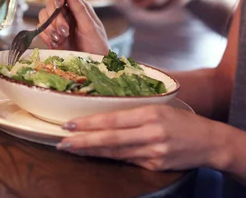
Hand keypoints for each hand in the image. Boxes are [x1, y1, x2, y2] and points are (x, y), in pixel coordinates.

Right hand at [38, 0, 107, 54]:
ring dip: (50, 28)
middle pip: (50, 4)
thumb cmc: (97, 45)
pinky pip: (41, 30)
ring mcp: (58, 24)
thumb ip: (79, 7)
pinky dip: (46, 36)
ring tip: (62, 39)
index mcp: (78, 6)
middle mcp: (66, 12)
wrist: (93, 66)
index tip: (59, 5)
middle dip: (56, 18)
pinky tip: (57, 43)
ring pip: (43, 17)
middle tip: (65, 31)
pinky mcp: (51, 35)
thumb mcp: (90, 26)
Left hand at [56, 105, 231, 171]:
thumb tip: (100, 110)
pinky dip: (108, 157)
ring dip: (91, 151)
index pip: (113, 119)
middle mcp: (151, 133)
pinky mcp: (155, 165)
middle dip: (83, 140)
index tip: (69, 123)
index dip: (89, 123)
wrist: (210, 142)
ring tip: (71, 148)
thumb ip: (132, 110)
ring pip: (115, 152)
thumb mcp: (159, 106)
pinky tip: (93, 155)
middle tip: (62, 141)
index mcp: (150, 113)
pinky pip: (127, 160)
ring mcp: (153, 152)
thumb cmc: (181, 120)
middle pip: (111, 139)